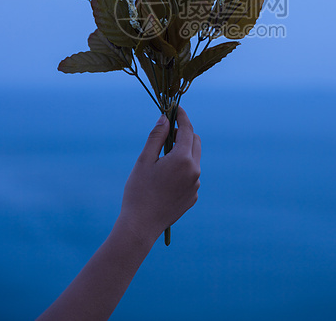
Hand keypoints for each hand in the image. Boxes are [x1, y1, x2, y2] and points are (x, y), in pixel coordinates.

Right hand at [117, 106, 200, 243]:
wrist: (141, 226)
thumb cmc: (139, 191)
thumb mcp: (145, 160)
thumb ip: (157, 137)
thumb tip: (165, 118)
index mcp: (183, 159)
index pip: (187, 129)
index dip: (181, 116)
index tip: (175, 108)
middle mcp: (195, 171)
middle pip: (195, 141)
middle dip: (184, 133)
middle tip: (167, 134)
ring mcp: (196, 185)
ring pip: (194, 159)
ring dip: (183, 152)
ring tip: (162, 160)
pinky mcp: (193, 196)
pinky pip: (191, 176)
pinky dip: (182, 170)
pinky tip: (165, 179)